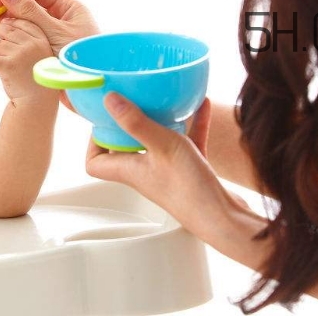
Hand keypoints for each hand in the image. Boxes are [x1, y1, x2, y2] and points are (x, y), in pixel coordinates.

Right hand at [0, 0, 99, 55]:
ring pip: (26, 19)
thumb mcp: (54, 32)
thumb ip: (30, 11)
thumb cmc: (81, 59)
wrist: (92, 90)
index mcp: (69, 6)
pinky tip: (6, 43)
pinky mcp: (46, 47)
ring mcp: (53, 32)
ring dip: (11, 22)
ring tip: (0, 33)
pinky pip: (27, 35)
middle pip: (30, 1)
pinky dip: (15, 36)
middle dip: (10, 6)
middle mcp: (61, 16)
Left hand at [0, 17, 54, 100]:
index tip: (3, 25)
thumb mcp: (39, 52)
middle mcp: (31, 45)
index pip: (21, 23)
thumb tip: (2, 21)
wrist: (37, 101)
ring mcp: (20, 55)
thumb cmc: (35, 75)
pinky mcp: (8, 67)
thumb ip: (27, 37)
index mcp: (41, 39)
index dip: (9, 22)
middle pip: (8, 30)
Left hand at [85, 95, 245, 238]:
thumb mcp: (161, 145)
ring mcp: (167, 171)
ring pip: (157, 142)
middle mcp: (144, 172)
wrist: (224, 219)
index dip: (93, 143)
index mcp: (128, 170)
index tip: (102, 120)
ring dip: (162, 120)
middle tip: (133, 102)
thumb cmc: (190, 188)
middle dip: (127, 124)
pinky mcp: (190, 170)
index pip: (95, 163)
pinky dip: (192, 125)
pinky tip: (202, 105)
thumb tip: (109, 100)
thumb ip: (135, 122)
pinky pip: (187, 142)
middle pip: (125, 148)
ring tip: (166, 99)